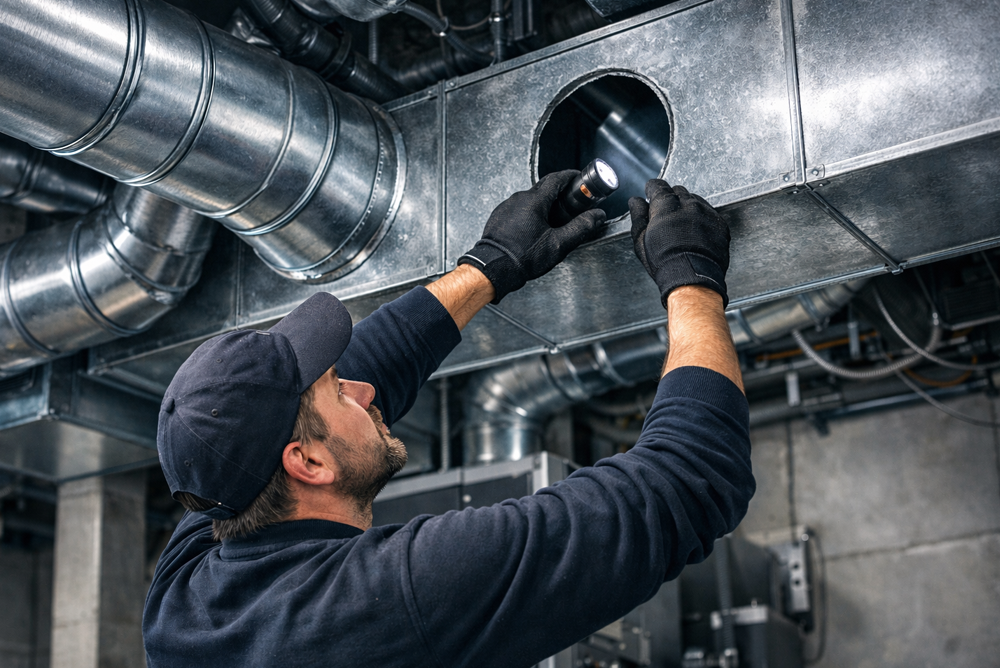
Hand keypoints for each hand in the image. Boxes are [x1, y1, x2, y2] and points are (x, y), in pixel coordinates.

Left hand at [457, 170, 606, 302]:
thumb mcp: (559, 244)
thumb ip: (581, 228)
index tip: (579, 178)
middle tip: (571, 200)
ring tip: (554, 219)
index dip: (570, 176)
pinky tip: (534, 228)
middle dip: (559, 191)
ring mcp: (506, 207)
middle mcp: (518, 199)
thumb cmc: (523, 257)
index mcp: (534, 201)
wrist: (495, 268)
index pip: (556, 179)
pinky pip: (518, 208)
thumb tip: (597, 216)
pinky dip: (530, 213)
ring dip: (543, 204)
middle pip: (543, 187)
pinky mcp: (499, 217)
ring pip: (530, 199)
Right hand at [628, 179, 730, 307]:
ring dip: (687, 206)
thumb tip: (635, 201)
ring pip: (695, 200)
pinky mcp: (719, 223)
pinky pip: (709, 212)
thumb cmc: (664, 261)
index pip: (658, 186)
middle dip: (670, 199)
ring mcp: (706, 212)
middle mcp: (688, 204)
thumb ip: (638, 216)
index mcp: (665, 206)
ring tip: (681, 224)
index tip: (650, 192)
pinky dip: (701, 217)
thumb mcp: (641, 240)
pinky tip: (695, 231)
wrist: (692, 278)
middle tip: (665, 214)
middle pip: (678, 191)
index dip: (652, 189)